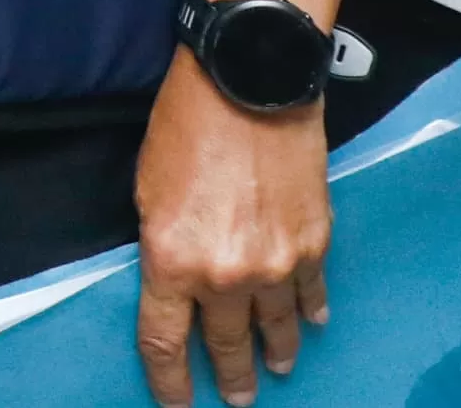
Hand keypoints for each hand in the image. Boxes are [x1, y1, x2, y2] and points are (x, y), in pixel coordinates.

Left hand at [134, 55, 331, 406]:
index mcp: (172, 260)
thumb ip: (162, 243)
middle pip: (225, 344)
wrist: (250, 85)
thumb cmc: (187, 126)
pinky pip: (311, 294)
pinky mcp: (313, 244)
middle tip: (238, 398)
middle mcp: (225, 274)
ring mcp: (276, 264)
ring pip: (276, 327)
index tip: (178, 404)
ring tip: (277, 367)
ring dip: (275, 351)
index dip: (170, 380)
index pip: (164, 341)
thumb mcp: (147, 189)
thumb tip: (174, 277)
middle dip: (229, 376)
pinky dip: (309, 311)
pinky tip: (309, 322)